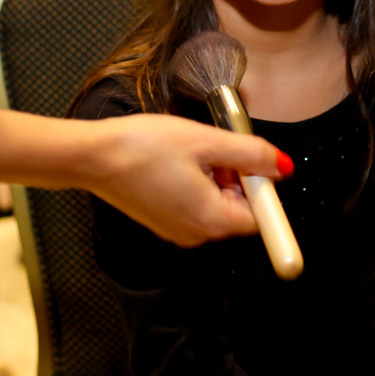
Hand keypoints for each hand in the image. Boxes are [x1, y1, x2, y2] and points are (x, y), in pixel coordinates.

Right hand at [88, 113, 291, 246]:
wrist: (92, 155)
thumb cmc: (143, 147)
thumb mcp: (207, 141)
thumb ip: (250, 155)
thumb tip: (282, 167)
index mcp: (210, 220)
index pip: (261, 217)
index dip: (262, 186)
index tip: (251, 160)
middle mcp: (195, 233)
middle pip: (239, 208)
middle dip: (236, 176)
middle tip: (215, 146)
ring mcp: (177, 229)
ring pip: (217, 202)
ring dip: (215, 175)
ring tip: (191, 149)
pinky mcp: (163, 219)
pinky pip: (195, 202)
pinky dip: (196, 180)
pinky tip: (177, 159)